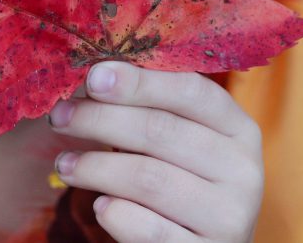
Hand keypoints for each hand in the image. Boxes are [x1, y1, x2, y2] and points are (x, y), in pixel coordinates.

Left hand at [47, 61, 262, 242]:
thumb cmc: (181, 179)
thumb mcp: (181, 139)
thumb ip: (151, 106)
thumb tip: (96, 75)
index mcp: (239, 128)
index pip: (191, 90)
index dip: (139, 82)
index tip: (92, 77)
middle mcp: (243, 171)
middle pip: (161, 131)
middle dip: (100, 119)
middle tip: (59, 117)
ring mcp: (230, 217)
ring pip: (148, 178)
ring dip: (95, 166)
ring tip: (65, 163)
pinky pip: (147, 229)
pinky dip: (115, 212)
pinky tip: (100, 204)